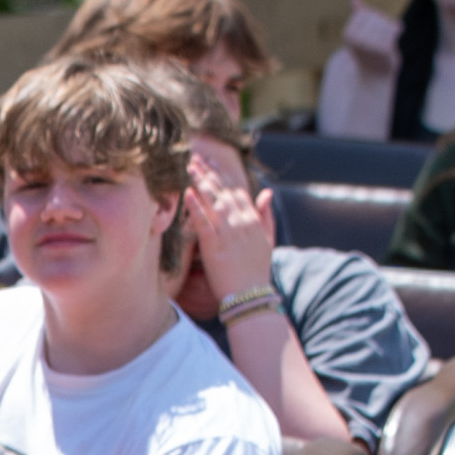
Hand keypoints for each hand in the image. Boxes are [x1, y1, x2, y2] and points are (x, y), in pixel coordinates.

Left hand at [186, 163, 277, 296]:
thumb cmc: (256, 272)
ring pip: (213, 201)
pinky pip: (204, 222)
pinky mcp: (215, 246)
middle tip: (193, 157)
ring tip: (188, 167)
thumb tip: (267, 193)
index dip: (222, 174)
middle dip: (208, 172)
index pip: (236, 190)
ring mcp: (229, 233)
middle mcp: (242, 221)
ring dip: (200, 182)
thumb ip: (267, 215)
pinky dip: (195, 207)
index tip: (209, 162)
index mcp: (253, 219)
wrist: (252, 297)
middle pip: (223, 190)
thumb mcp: (267, 241)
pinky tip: (187, 193)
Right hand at [337, 1, 404, 67]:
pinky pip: (393, 30)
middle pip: (376, 16)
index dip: (372, 19)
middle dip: (381, 24)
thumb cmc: (366, 51)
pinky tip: (391, 44)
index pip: (366, 13)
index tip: (370, 32)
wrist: (373, 75)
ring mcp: (370, 44)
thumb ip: (358, 14)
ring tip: (383, 41)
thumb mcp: (359, 31)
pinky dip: (395, 35)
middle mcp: (357, 38)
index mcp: (348, 33)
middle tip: (378, 38)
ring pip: (385, 22)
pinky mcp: (384, 48)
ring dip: (388, 30)